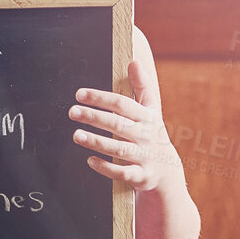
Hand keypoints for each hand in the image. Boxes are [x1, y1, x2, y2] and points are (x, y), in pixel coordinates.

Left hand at [69, 58, 182, 192]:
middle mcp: (146, 136)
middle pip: (118, 124)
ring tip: (76, 135)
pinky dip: (106, 167)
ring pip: (119, 148)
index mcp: (147, 118)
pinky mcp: (140, 176)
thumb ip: (142, 87)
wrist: (167, 173)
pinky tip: (90, 161)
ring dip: (97, 142)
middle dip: (94, 117)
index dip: (101, 98)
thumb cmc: (152, 136)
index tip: (79, 94)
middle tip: (72, 111)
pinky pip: (122, 173)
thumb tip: (134, 62)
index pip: (122, 104)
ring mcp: (144, 157)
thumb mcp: (152, 111)